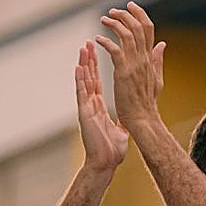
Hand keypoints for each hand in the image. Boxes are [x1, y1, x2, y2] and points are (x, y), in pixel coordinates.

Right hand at [75, 42, 127, 170]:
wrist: (106, 162)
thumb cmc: (112, 149)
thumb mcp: (120, 129)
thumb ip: (123, 118)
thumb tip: (128, 114)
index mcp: (99, 106)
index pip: (97, 81)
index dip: (96, 66)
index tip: (97, 51)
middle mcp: (91, 104)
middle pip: (89, 77)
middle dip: (89, 60)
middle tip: (88, 42)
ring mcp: (87, 107)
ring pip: (84, 81)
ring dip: (83, 65)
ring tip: (83, 48)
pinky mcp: (84, 113)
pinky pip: (81, 93)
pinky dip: (79, 80)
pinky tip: (78, 68)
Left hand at [95, 1, 165, 130]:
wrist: (143, 119)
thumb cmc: (147, 102)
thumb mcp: (156, 78)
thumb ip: (157, 59)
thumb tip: (162, 44)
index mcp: (150, 59)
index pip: (148, 29)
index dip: (140, 14)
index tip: (130, 6)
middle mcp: (144, 59)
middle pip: (138, 27)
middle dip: (126, 14)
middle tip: (113, 11)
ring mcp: (134, 65)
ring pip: (127, 35)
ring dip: (114, 24)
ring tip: (104, 20)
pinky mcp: (123, 72)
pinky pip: (115, 50)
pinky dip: (106, 41)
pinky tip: (98, 39)